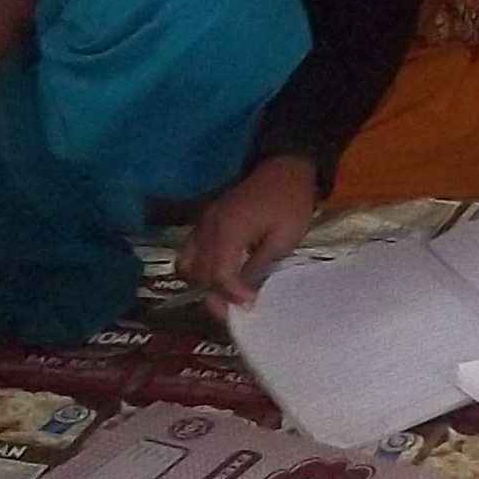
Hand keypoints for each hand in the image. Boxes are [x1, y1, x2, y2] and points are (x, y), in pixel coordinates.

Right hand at [188, 155, 322, 313]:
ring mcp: (202, 223)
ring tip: (226, 298)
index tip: (249, 306)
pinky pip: (190, 251)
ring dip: (204, 285)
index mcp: (228, 230)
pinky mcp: (205, 222)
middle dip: (216, 297)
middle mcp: (208, 227)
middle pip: (200, 273)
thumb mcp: (284, 239)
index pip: (219, 274)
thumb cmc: (290, 201)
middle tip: (237, 313)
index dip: (232, 295)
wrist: (284, 166)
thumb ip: (261, 268)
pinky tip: (218, 279)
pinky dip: (199, 270)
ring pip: (188, 264)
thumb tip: (247, 297)